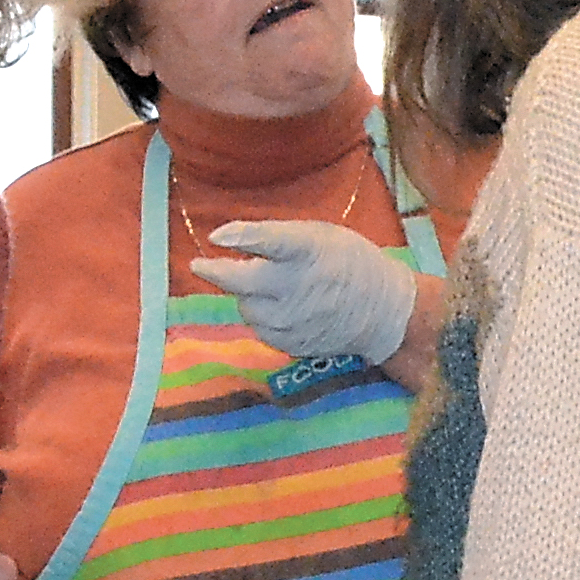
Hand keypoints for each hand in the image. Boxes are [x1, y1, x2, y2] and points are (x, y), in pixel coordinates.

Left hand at [192, 221, 417, 363]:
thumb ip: (278, 237)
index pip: (268, 241)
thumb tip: (231, 241)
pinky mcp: (290, 343)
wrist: (381, 311)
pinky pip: (258, 327)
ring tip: (265, 284)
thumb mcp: (320, 235)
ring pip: (245, 306)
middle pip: (240, 282)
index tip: (215, 236)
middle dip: (214, 272)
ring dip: (244, 294)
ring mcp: (292, 320)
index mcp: (309, 251)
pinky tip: (277, 305)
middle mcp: (297, 287)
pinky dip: (259, 314)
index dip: (239, 237)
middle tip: (198, 265)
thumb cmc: (346, 262)